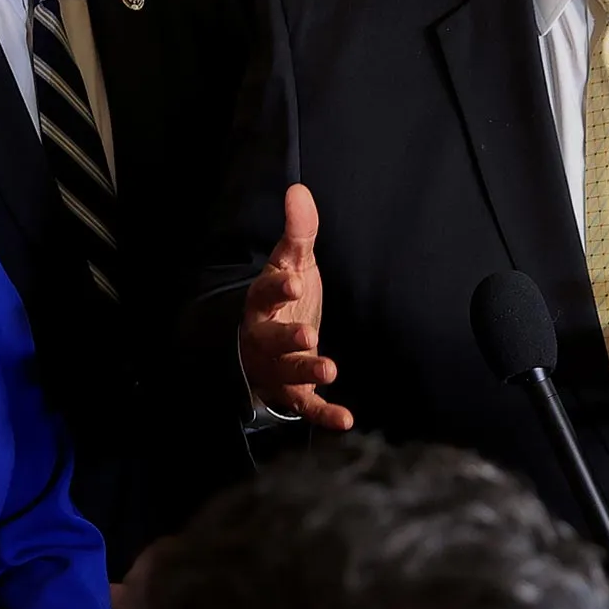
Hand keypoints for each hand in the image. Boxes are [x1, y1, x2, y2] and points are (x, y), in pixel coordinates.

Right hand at [239, 184, 354, 430]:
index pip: (265, 295)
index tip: (292, 282)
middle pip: (271, 339)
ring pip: (287, 372)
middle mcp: (265, 338)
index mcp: (262, 304)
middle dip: (288, 338)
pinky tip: (346, 418)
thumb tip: (299, 189)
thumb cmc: (282, 300)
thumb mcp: (290, 264)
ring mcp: (277, 368)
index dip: (278, 290)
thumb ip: (298, 232)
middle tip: (309, 335)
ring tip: (330, 368)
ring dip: (307, 370)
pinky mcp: (293, 393)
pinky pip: (306, 406)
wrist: (262, 345)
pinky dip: (324, 414)